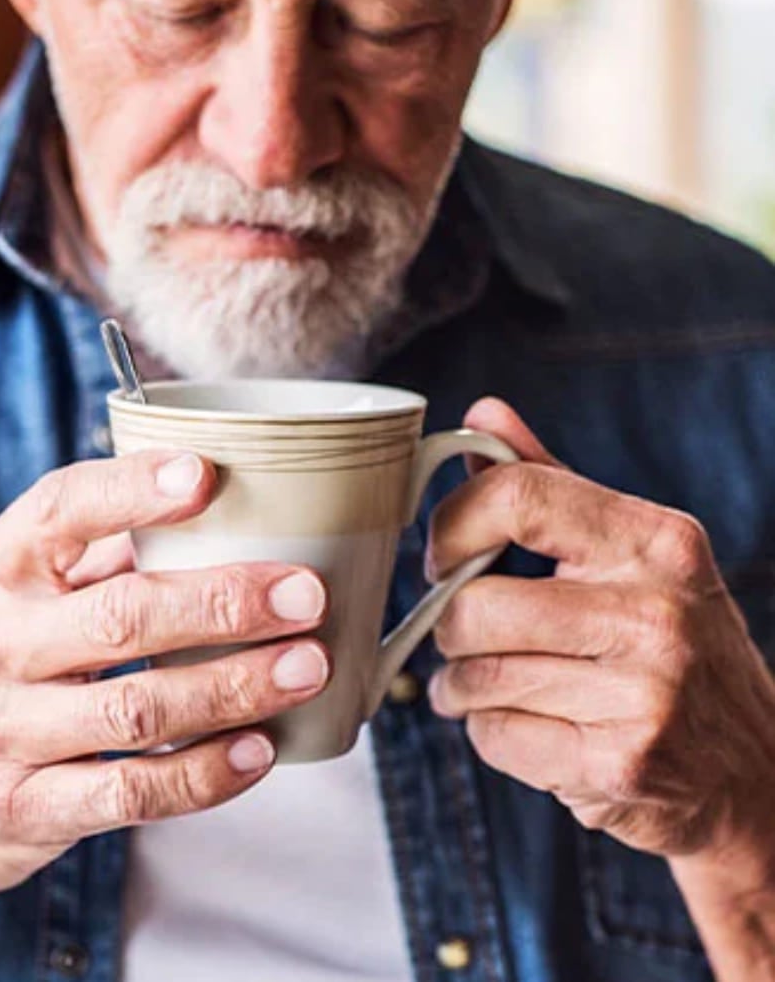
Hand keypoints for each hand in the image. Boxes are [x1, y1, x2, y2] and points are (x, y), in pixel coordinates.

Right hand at [0, 450, 329, 908]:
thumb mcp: (7, 594)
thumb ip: (94, 555)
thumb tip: (214, 512)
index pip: (61, 510)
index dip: (134, 488)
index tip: (207, 475)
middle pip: (121, 616)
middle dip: (223, 603)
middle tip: (306, 593)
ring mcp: (5, 732)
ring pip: (137, 710)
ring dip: (233, 687)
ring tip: (306, 666)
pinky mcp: (25, 809)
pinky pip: (130, 795)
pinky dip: (203, 776)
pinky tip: (258, 751)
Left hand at [426, 399, 774, 863]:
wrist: (752, 771)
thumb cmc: (670, 646)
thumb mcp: (631, 553)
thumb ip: (549, 483)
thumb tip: (482, 415)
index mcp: (655, 540)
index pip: (516, 496)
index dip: (452, 525)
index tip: (443, 556)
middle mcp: (657, 612)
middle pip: (475, 606)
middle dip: (452, 629)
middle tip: (471, 638)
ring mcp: (645, 694)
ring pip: (474, 677)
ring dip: (463, 688)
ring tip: (499, 686)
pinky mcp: (622, 763)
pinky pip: (494, 738)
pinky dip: (494, 737)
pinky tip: (537, 731)